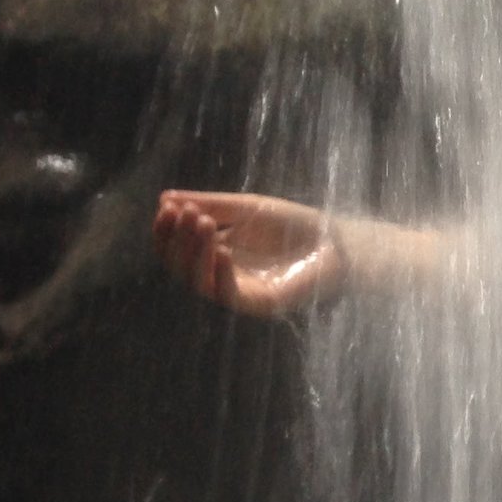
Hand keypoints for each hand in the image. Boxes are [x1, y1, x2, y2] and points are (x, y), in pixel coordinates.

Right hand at [152, 190, 345, 317]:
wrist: (336, 241)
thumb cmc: (294, 225)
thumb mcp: (247, 208)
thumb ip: (209, 205)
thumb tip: (165, 197)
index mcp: (214, 253)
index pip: (177, 248)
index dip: (166, 230)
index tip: (166, 207)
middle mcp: (221, 275)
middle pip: (181, 267)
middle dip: (178, 239)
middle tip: (186, 214)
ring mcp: (239, 291)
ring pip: (201, 282)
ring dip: (196, 253)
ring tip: (203, 224)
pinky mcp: (260, 304)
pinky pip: (231, 295)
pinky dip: (223, 274)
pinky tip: (222, 251)